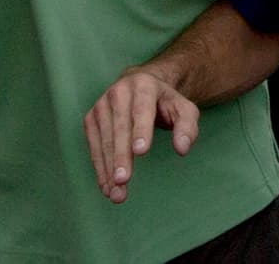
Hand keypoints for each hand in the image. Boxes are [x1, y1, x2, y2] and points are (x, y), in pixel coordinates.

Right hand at [84, 68, 200, 203]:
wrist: (141, 87)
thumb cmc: (165, 103)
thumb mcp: (184, 109)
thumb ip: (187, 127)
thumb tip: (182, 149)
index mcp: (144, 85)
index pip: (142, 108)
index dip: (141, 129)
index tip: (141, 152)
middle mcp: (119, 91)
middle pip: (120, 127)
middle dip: (121, 155)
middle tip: (123, 180)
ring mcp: (102, 104)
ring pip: (104, 139)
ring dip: (108, 168)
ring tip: (117, 194)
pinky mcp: (91, 118)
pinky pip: (94, 146)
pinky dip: (99, 168)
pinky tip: (107, 187)